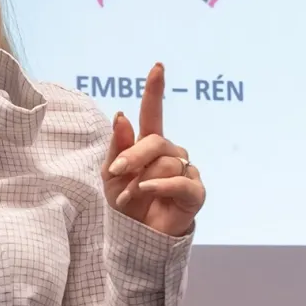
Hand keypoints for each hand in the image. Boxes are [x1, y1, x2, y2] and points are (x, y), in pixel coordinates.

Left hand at [104, 63, 204, 236]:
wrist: (137, 237)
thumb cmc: (126, 204)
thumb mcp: (111, 175)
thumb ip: (117, 146)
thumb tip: (122, 115)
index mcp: (149, 145)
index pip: (153, 113)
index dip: (155, 91)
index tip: (157, 67)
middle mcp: (171, 153)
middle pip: (155, 141)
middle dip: (132, 155)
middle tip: (116, 171)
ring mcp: (185, 171)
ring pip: (165, 163)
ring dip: (140, 180)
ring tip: (130, 197)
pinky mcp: (195, 192)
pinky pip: (178, 181)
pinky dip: (159, 186)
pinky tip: (146, 191)